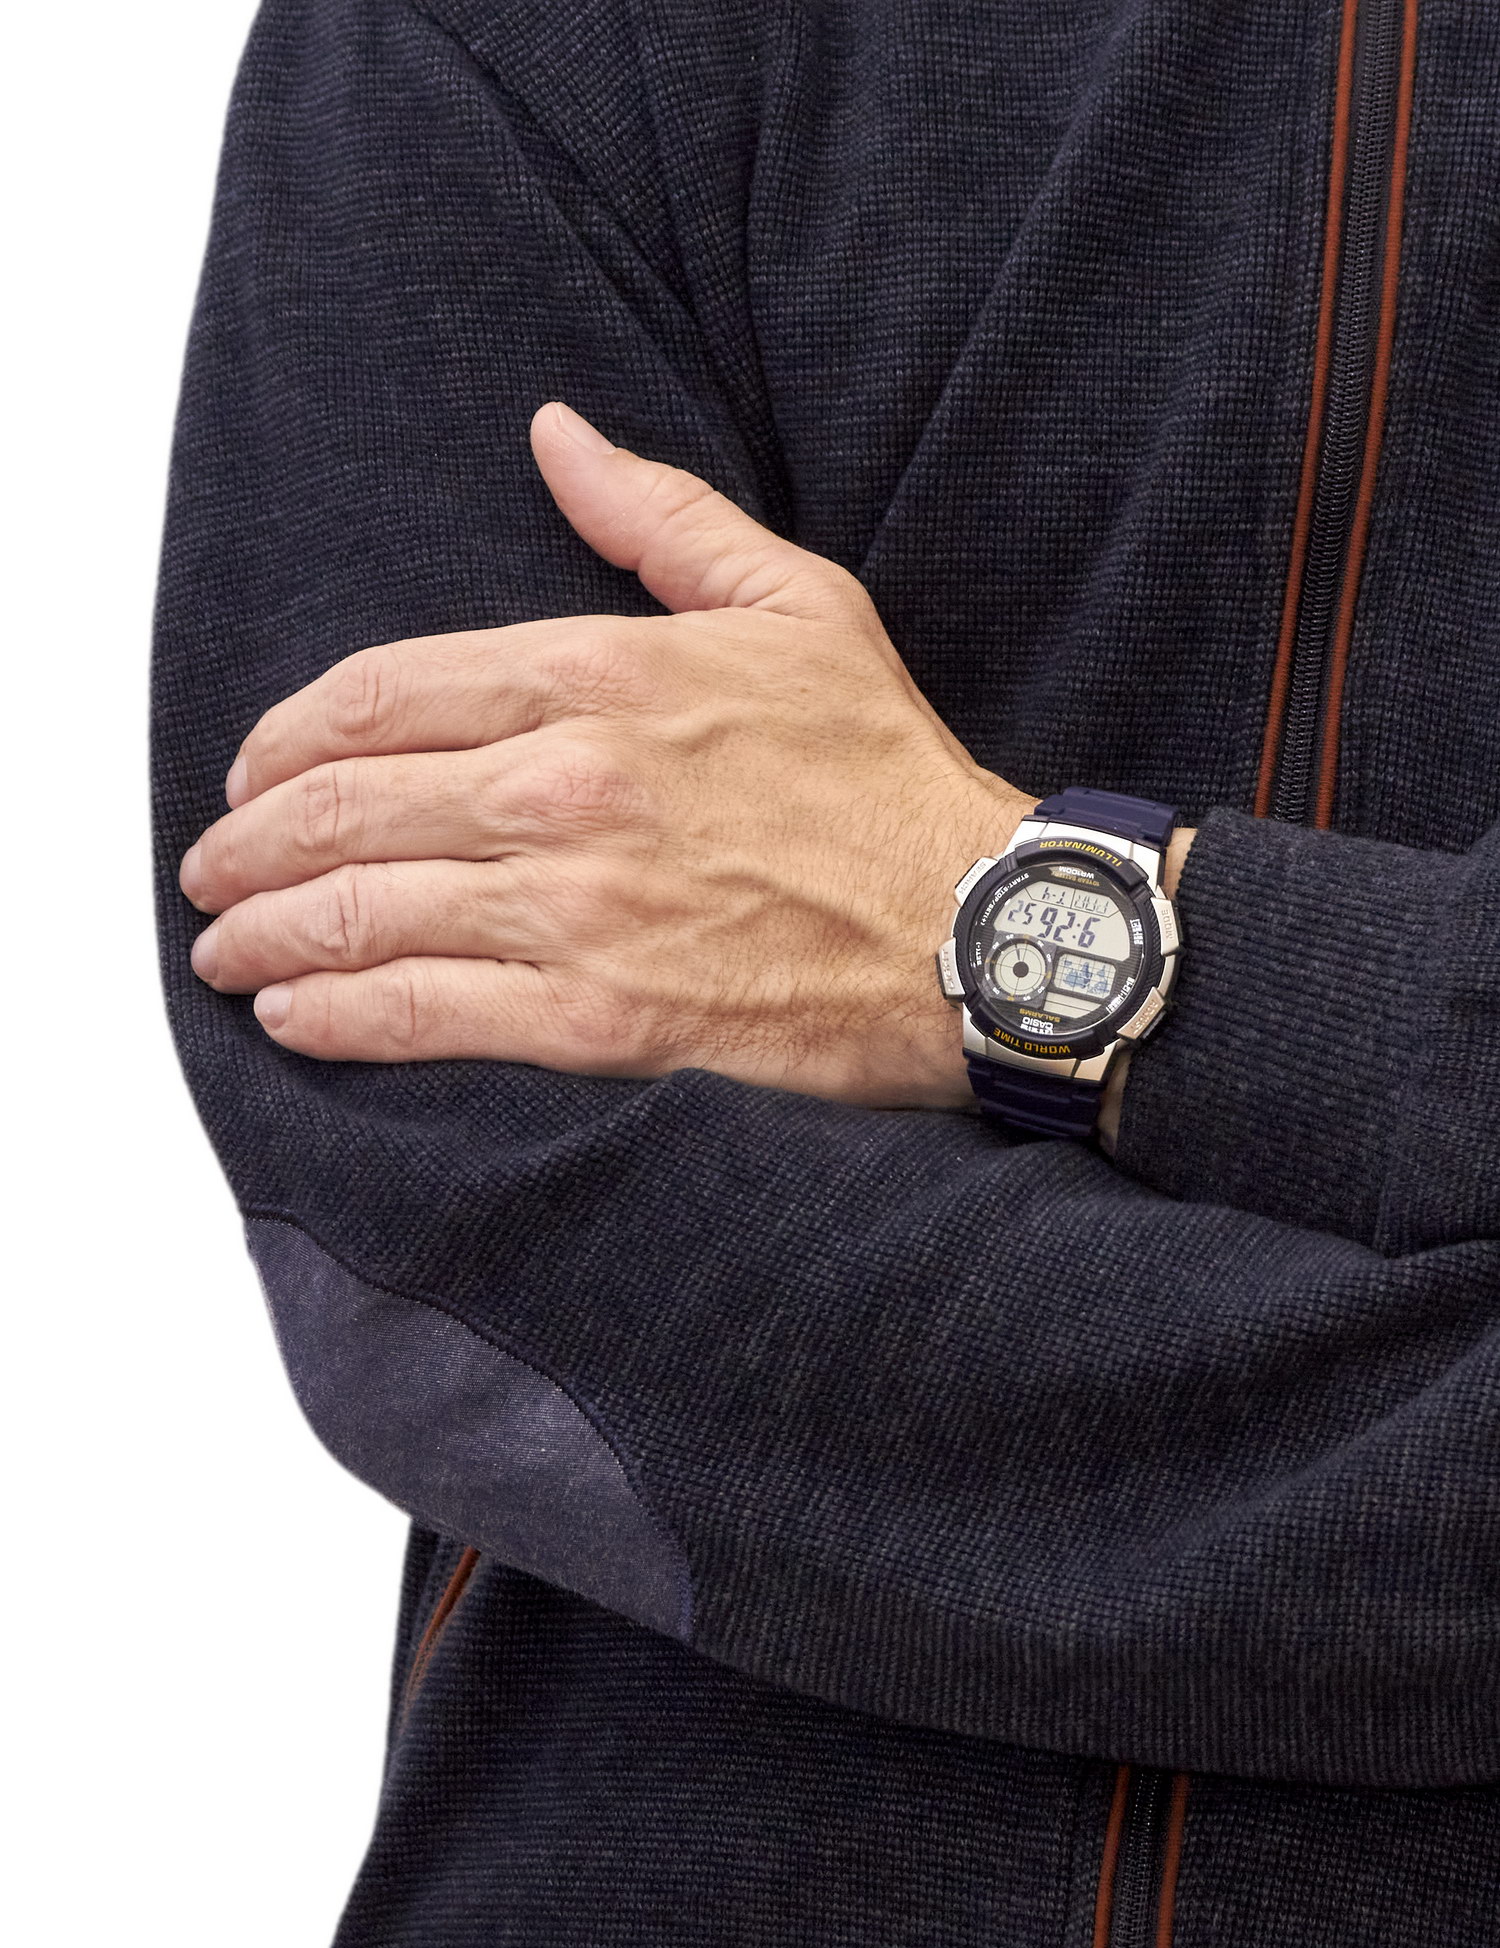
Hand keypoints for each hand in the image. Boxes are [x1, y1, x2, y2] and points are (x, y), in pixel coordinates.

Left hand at [180, 402, 1029, 1107]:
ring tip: (224, 946)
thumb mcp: (797, 603)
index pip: (385, 691)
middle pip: (346, 805)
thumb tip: (555, 433)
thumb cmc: (889, 773)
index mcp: (605, 676)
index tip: (256, 766)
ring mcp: (578, 907)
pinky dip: (337, 1016)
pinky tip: (293, 1014)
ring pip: (363, 912)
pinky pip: (424, 1014)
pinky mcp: (601, 1019)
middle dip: (250, 840)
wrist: (978, 932)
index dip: (290, 734)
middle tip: (212, 866)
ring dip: (266, 932)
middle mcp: (568, 787)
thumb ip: (659, 517)